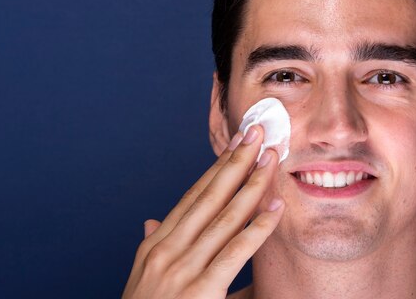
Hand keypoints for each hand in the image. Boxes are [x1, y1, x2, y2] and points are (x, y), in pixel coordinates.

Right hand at [122, 126, 283, 298]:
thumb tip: (153, 221)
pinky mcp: (200, 292)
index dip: (216, 167)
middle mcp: (167, 249)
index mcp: (156, 244)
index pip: (192, 196)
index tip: (235, 143)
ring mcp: (181, 270)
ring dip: (250, 185)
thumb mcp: (141, 278)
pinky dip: (256, 229)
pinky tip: (274, 210)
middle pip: (208, 196)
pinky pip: (234, 253)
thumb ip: (152, 246)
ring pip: (223, 218)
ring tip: (270, 159)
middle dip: (235, 161)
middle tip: (257, 133)